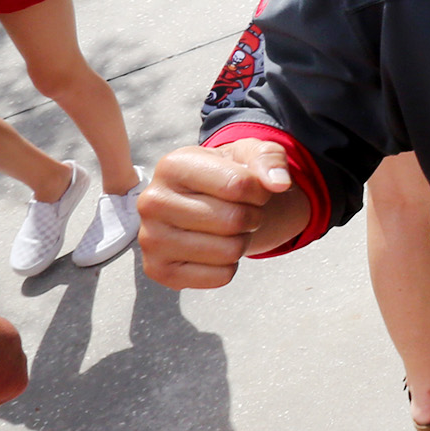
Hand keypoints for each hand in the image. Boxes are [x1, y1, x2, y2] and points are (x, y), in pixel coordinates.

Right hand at [139, 139, 291, 288]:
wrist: (206, 203)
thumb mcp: (250, 154)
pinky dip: (230, 266)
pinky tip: (214, 249)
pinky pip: (220, 277)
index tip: (251, 188)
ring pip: (229, 251)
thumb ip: (270, 158)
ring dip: (242, 241)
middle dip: (252, 217)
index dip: (260, 191)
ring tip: (228, 229)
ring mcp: (150, 239)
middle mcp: (152, 201)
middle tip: (241, 211)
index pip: (239, 185)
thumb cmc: (227, 176)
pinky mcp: (159, 270)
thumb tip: (278, 183)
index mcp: (172, 166)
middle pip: (234, 220)